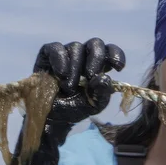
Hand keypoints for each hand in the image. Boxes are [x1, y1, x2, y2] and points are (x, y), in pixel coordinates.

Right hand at [0, 38, 124, 164]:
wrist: (51, 121)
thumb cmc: (74, 111)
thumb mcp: (95, 105)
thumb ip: (103, 92)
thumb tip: (104, 77)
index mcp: (97, 66)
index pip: (109, 51)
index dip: (115, 53)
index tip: (118, 67)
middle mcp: (83, 57)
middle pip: (94, 44)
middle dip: (95, 59)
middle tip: (91, 77)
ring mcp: (65, 55)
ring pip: (75, 47)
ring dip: (74, 68)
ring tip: (69, 88)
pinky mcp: (46, 56)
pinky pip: (55, 48)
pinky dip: (60, 59)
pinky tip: (61, 75)